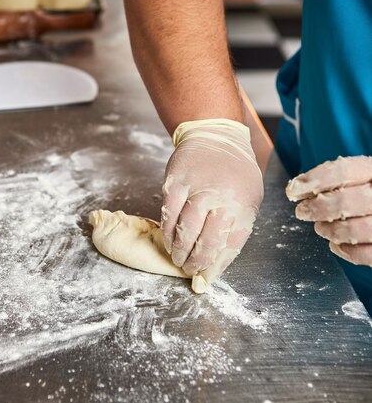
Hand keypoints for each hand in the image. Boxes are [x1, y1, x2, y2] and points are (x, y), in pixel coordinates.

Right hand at [161, 119, 263, 288]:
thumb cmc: (234, 173)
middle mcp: (222, 198)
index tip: (206, 277)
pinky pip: (168, 215)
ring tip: (178, 259)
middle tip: (190, 270)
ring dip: (180, 250)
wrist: (216, 137)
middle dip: (197, 262)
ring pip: (185, 230)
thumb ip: (235, 229)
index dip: (216, 265)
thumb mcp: (247, 199)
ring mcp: (197, 190)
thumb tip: (216, 264)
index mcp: (243, 205)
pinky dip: (167, 232)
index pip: (230, 244)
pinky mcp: (176, 183)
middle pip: (207, 241)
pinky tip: (169, 241)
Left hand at [286, 156, 371, 265]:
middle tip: (302, 212)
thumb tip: (297, 189)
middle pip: (350, 201)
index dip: (315, 180)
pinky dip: (348, 251)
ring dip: (332, 230)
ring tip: (320, 228)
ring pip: (360, 229)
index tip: (293, 190)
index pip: (346, 171)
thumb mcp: (358, 178)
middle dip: (319, 208)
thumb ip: (334, 180)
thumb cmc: (364, 195)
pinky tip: (336, 245)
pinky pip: (369, 253)